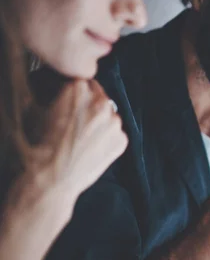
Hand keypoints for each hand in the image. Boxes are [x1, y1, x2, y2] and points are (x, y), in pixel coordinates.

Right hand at [18, 80, 127, 220]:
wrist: (51, 178)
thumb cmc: (40, 145)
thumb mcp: (38, 109)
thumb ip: (57, 91)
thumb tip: (62, 85)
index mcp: (79, 89)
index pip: (82, 81)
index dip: (75, 93)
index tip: (69, 102)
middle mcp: (102, 102)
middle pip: (98, 96)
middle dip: (88, 105)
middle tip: (74, 122)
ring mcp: (115, 122)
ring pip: (109, 114)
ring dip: (99, 121)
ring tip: (81, 137)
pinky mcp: (122, 140)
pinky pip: (116, 133)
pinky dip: (107, 138)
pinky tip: (90, 147)